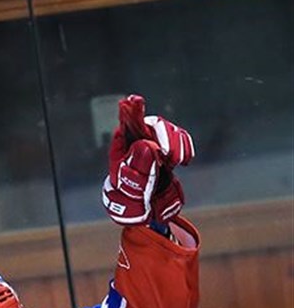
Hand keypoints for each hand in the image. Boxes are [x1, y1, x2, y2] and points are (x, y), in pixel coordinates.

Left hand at [103, 94, 191, 224]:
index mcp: (122, 147)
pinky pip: (182, 141)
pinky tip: (184, 162)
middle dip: (165, 137)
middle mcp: (139, 140)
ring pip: (171, 132)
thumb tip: (148, 146)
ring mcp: (157, 144)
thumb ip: (136, 173)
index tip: (134, 100)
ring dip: (177, 146)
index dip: (132, 110)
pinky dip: (186, 150)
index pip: (126, 123)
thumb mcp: (127, 190)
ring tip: (175, 163)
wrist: (144, 208)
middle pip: (154, 125)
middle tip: (168, 157)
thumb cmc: (129, 198)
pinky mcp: (171, 151)